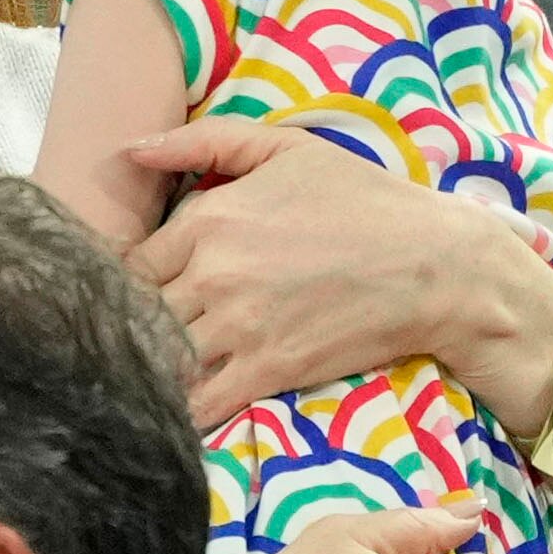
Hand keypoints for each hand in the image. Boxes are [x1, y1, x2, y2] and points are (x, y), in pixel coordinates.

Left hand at [123, 121, 552, 433]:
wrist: (435, 264)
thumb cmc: (361, 199)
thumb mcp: (284, 148)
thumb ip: (203, 143)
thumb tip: (130, 149)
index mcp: (208, 221)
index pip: (126, 262)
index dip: (117, 281)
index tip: (120, 293)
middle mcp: (212, 276)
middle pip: (134, 313)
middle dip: (124, 326)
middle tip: (117, 338)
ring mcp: (239, 328)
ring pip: (158, 359)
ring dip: (142, 367)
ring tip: (134, 374)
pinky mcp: (268, 372)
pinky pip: (199, 403)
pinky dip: (175, 410)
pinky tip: (166, 410)